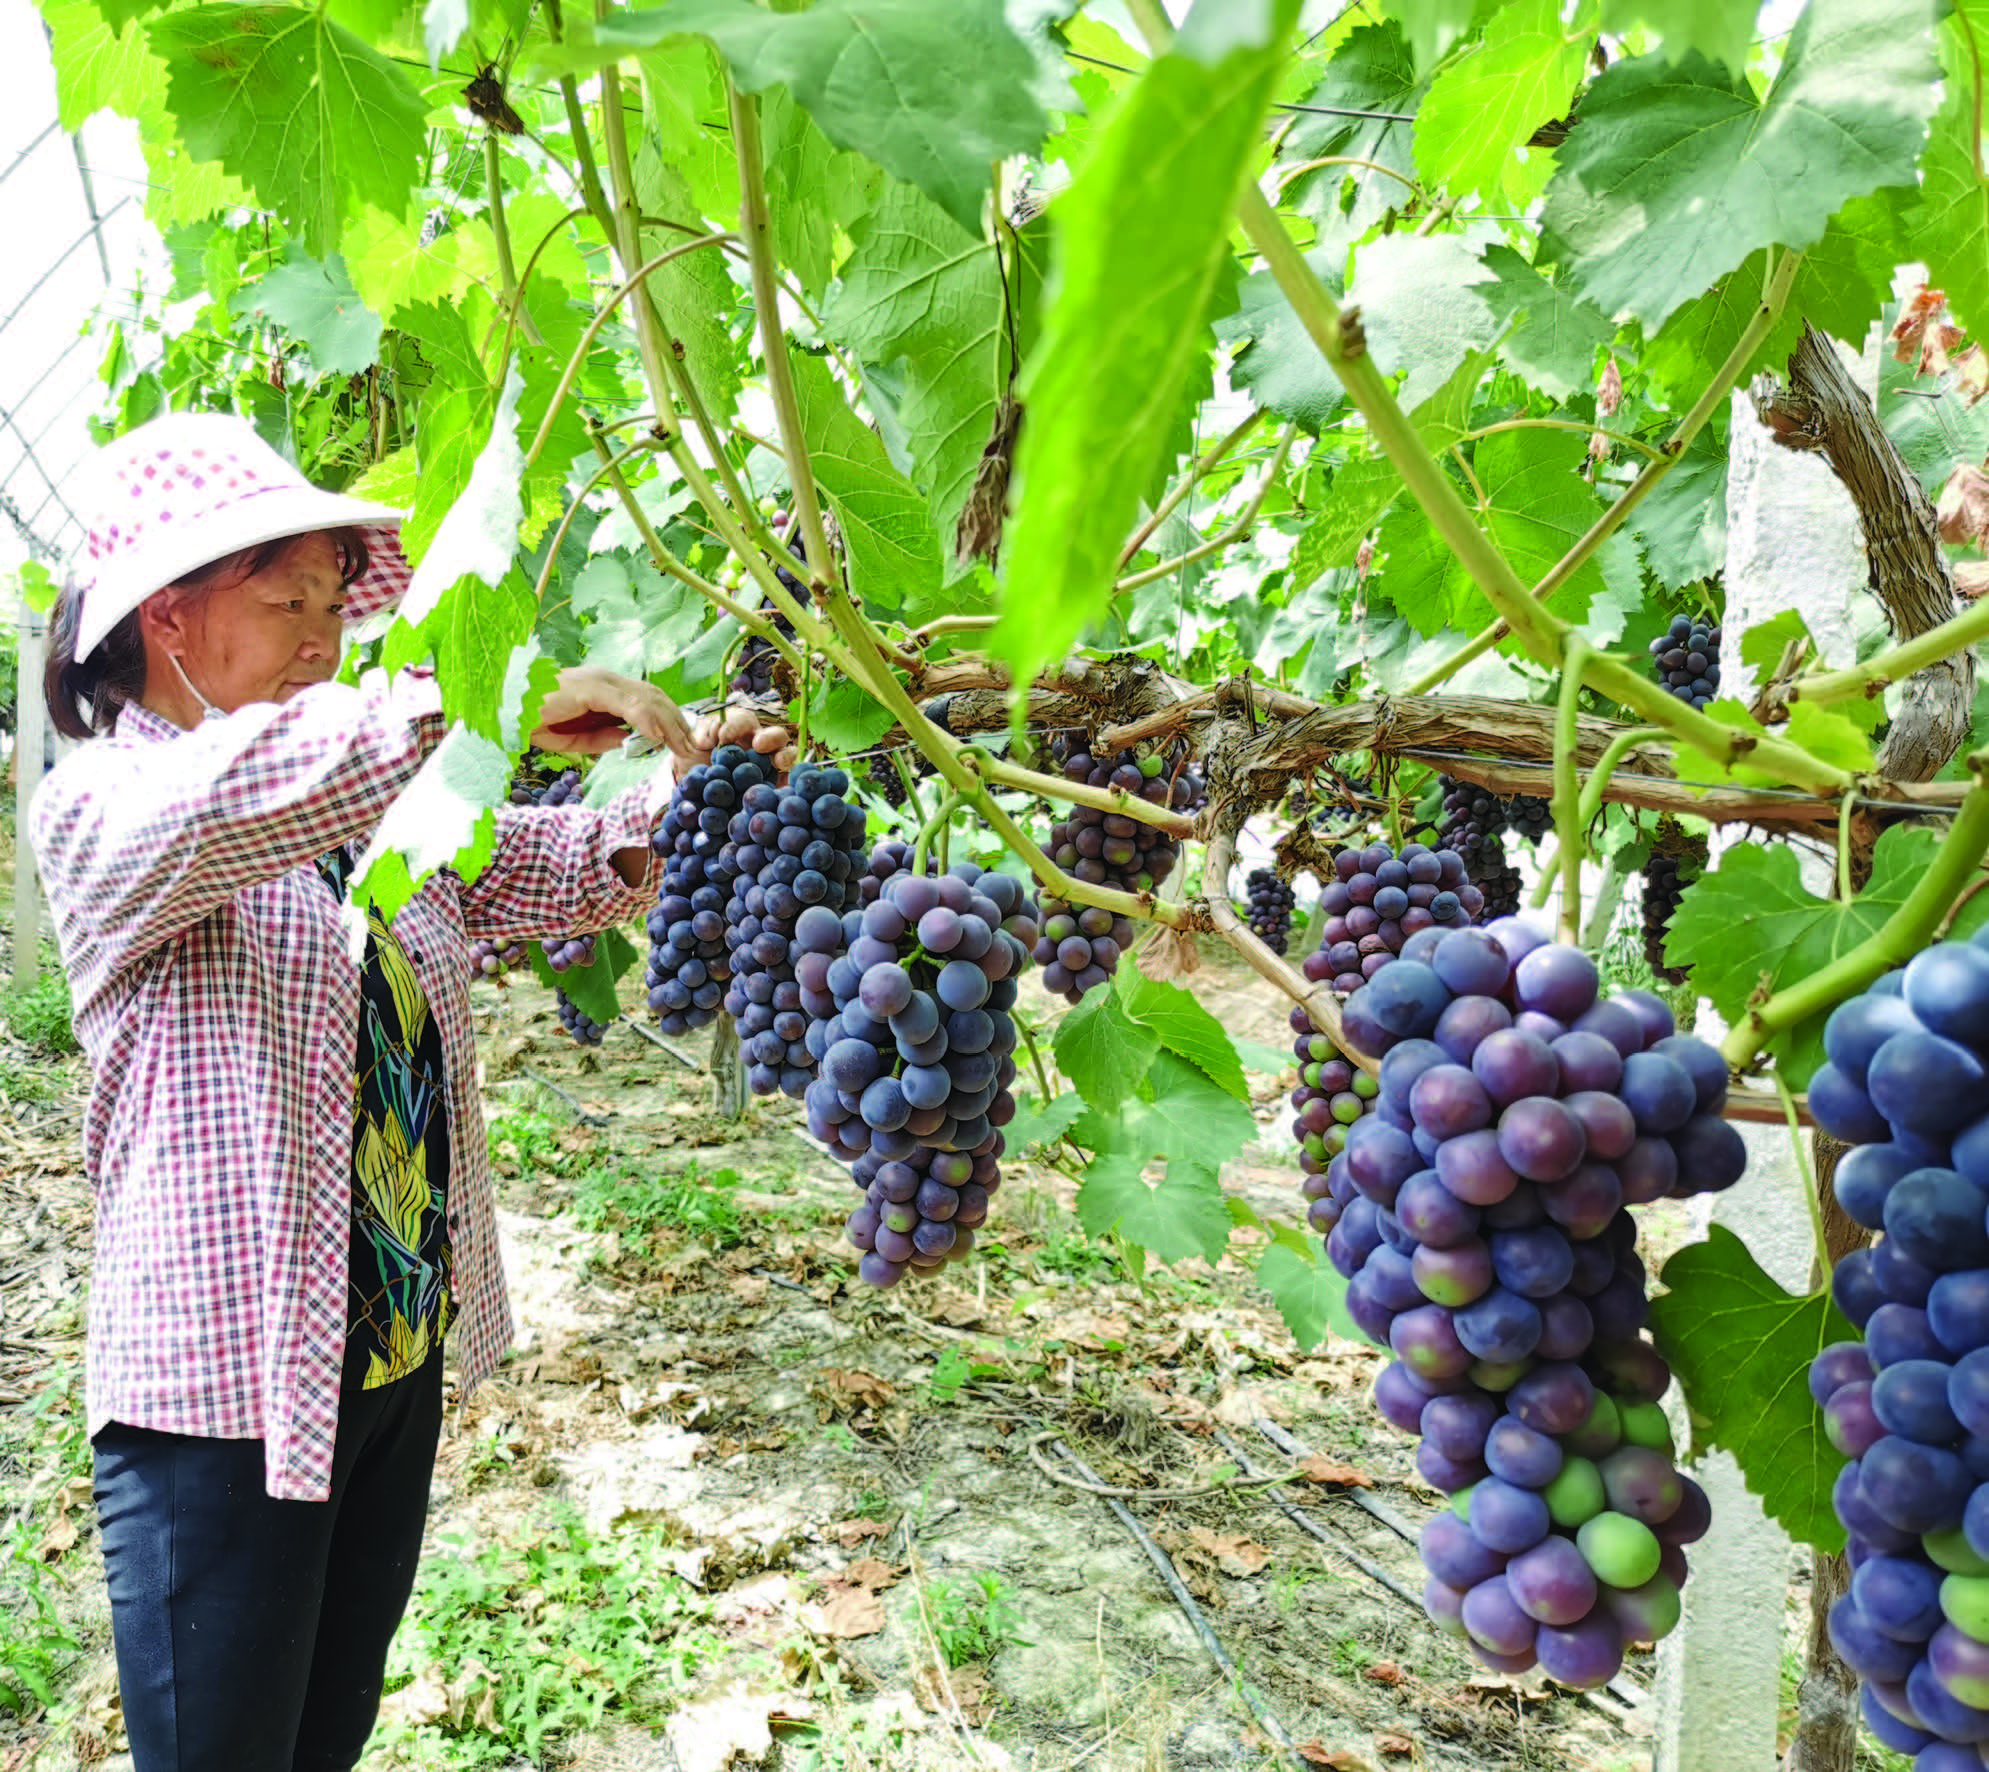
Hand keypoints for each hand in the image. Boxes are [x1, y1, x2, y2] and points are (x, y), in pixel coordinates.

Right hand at [529, 667, 695, 759]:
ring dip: (670, 723)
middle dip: (678, 722)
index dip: (672, 720)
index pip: (649, 700)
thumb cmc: (532, 720)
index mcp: (605, 688)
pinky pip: (626, 702)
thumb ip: (604, 737)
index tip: (686, 742)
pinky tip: (659, 736)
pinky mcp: (589, 686)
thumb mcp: (576, 737)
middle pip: (655, 696)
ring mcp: (598, 680)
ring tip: (683, 745)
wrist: (499, 709)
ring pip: (647, 698)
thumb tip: (632, 742)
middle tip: (694, 747)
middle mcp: (605, 679)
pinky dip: (646, 719)